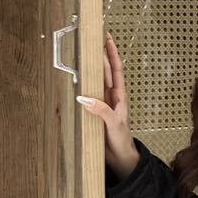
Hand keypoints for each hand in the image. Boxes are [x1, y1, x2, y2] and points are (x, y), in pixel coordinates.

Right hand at [76, 34, 139, 179]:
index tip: (108, 39)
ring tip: (84, 54)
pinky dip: (82, 86)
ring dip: (92, 68)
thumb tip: (84, 97)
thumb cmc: (122, 140)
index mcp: (119, 96)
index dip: (112, 54)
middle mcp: (111, 97)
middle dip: (101, 55)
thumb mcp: (113, 124)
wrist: (121, 157)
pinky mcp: (95, 112)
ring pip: (96, 81)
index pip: (116, 70)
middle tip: (93, 40)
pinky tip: (75, 81)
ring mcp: (102, 103)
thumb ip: (101, 110)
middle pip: (105, 71)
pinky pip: (88, 95)